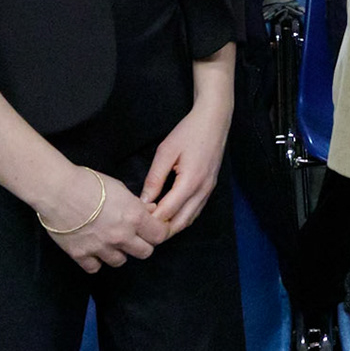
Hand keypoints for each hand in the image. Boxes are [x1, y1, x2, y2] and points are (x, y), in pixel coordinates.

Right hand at [37, 165, 170, 273]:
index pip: (159, 235)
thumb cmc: (89, 182)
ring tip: (110, 241)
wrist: (57, 190)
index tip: (154, 228)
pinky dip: (96, 261)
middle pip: (145, 252)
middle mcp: (120, 236)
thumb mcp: (120, 188)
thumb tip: (150, 212)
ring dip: (119, 252)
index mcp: (134, 217)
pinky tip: (94, 249)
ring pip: (120, 262)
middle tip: (134, 235)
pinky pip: (95, 268)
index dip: (159, 232)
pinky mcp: (80, 255)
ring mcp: (100, 248)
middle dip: (142, 244)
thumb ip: (137, 205)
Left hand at [140, 93, 231, 236]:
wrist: (215, 120)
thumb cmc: (189, 132)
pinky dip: (182, 218)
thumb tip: (143, 201)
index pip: (167, 212)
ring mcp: (208, 190)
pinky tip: (169, 215)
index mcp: (190, 182)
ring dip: (172, 226)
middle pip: (180, 223)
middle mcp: (202, 190)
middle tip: (141, 230)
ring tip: (152, 226)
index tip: (134, 220)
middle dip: (161, 231)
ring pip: (189, 220)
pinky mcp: (210, 187)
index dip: (150, 220)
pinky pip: (195, 211)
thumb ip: (154, 178)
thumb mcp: (166, 152)